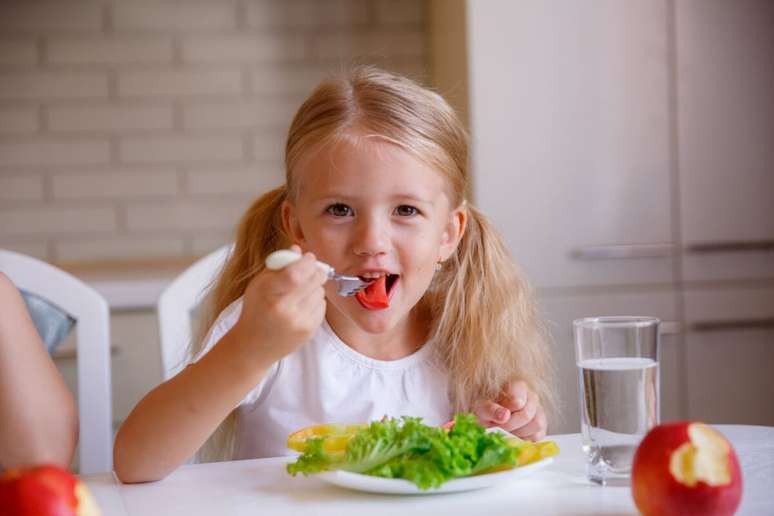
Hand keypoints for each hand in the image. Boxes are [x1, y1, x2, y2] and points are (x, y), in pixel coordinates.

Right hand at [234, 245, 327, 362]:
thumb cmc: (256, 310)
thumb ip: (278, 265)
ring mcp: (299, 322)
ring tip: (299, 293)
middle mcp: (285, 310)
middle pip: (314, 279)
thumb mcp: (258, 284)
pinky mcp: (309, 331)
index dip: (306, 261)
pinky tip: (301, 306)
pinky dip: (315, 301)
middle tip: (308, 270)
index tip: (308, 257)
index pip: (296, 273)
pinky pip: (322, 306)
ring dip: (314, 287)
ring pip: (320, 291)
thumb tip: (298, 248)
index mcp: (269, 295)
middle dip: (314, 270)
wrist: (253, 346)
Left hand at [473, 380, 546, 440]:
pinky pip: (538, 436)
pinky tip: (515, 435)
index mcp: (518, 386)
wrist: (488, 418)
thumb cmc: (486, 410)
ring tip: (506, 431)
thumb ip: (491, 410)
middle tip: (498, 427)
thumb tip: (505, 415)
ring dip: (519, 432)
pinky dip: (525, 439)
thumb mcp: (482, 408)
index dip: (506, 412)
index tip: (496, 416)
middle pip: (527, 415)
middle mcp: (532, 397)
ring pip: (537, 424)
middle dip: (510, 425)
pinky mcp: (541, 427)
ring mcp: (539, 411)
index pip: (517, 401)